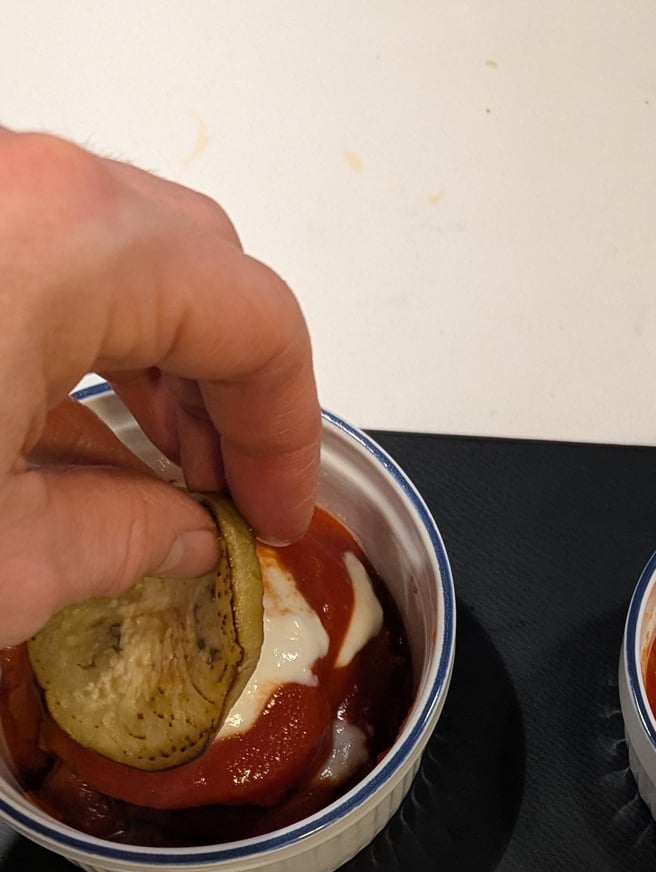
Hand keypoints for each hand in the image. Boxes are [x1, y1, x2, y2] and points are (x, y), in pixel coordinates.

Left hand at [0, 128, 321, 645]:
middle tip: (237, 486)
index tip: (281, 511)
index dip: (289, 434)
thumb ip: (119, 541)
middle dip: (232, 383)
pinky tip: (63, 433)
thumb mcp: (0, 561)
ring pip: (107, 250)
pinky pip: (29, 258)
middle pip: (191, 263)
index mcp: (66, 244)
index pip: (254, 321)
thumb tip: (180, 537)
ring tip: (162, 467)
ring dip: (154, 359)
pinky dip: (67, 339)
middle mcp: (16, 188)